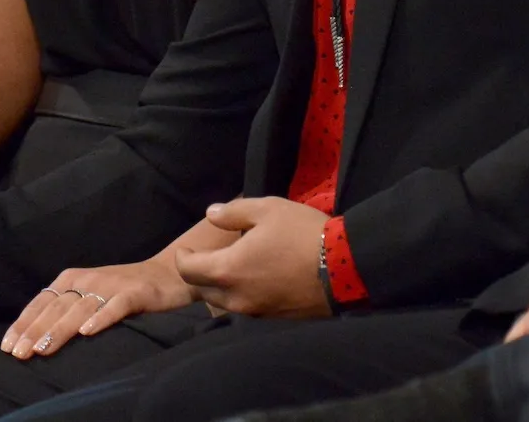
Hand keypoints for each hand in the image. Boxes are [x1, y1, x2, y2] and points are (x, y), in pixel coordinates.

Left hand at [0, 254, 194, 358]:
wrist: (167, 274)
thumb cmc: (122, 291)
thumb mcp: (89, 296)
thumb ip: (66, 310)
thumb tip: (35, 337)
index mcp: (71, 280)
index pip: (41, 303)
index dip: (23, 324)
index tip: (8, 347)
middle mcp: (87, 280)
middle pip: (55, 308)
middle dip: (34, 332)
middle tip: (19, 354)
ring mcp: (110, 286)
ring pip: (79, 310)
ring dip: (59, 330)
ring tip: (42, 349)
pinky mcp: (134, 293)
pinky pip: (115, 307)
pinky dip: (100, 319)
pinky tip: (87, 333)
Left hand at [174, 198, 330, 318]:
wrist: (345, 267)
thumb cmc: (302, 233)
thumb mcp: (266, 209)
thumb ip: (232, 212)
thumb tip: (210, 214)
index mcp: (228, 270)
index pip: (188, 271)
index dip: (183, 258)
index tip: (188, 249)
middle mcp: (238, 297)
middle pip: (203, 290)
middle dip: (199, 274)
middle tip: (207, 257)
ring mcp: (257, 312)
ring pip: (225, 303)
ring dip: (220, 287)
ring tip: (231, 267)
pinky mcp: (276, 319)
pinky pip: (247, 309)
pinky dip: (242, 295)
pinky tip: (255, 278)